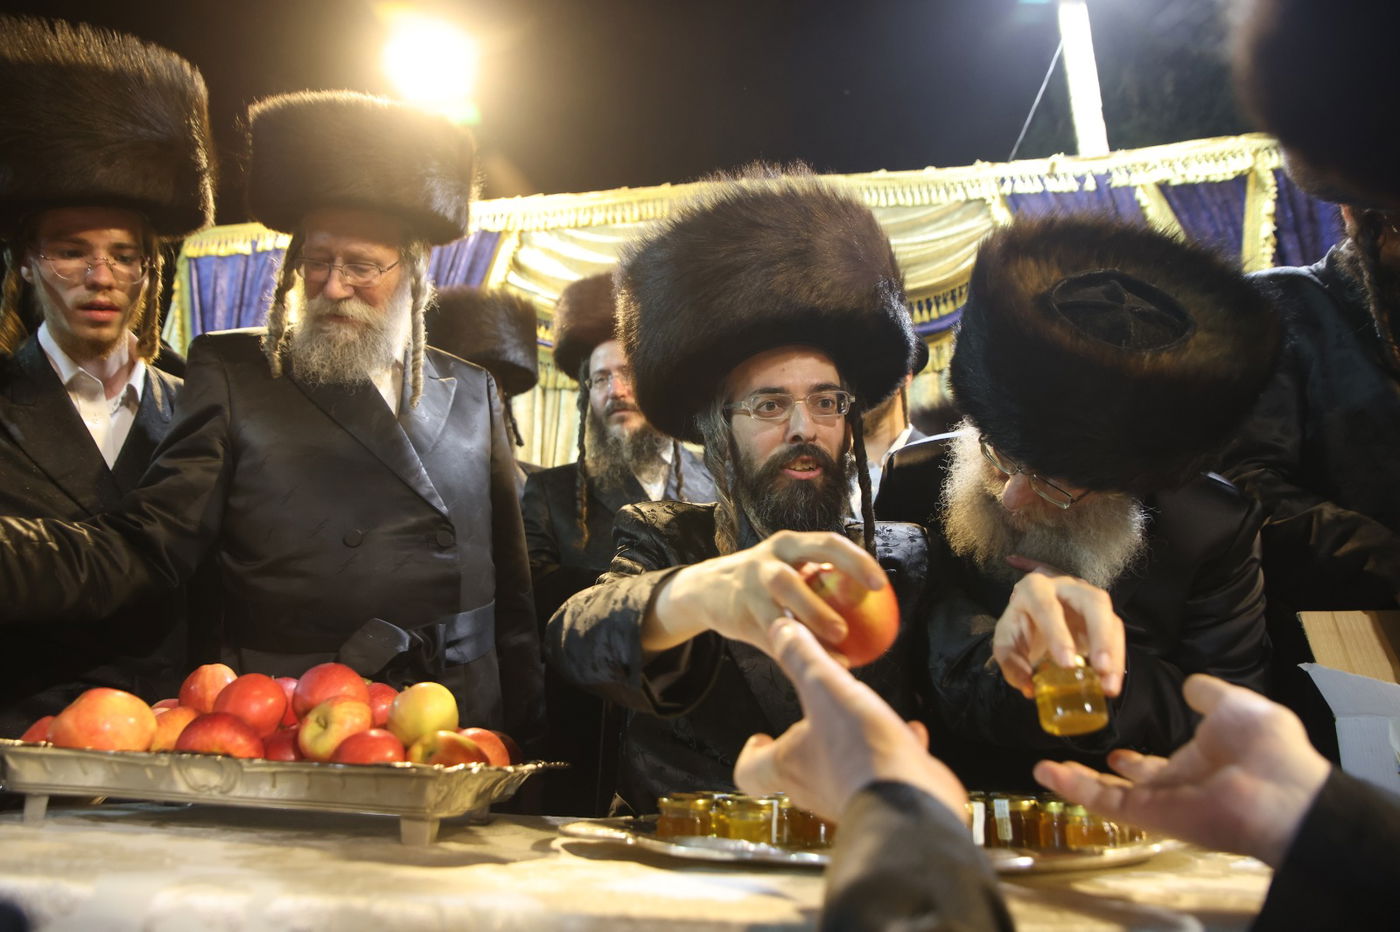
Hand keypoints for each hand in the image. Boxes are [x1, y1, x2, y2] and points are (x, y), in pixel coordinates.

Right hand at [644, 530, 886, 655]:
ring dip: (807, 626)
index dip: (856, 561)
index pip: (827, 544)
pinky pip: (770, 636)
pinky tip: (815, 668)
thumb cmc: (767, 580)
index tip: (881, 584)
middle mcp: (767, 561)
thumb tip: (876, 611)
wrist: (709, 589)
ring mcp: (749, 588)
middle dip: (819, 605)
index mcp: (789, 545)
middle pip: (792, 578)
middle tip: (850, 628)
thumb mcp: (790, 568)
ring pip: (777, 609)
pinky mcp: (739, 615)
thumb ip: (824, 581)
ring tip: (836, 646)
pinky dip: (793, 652)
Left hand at [734, 618, 966, 822]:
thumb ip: (802, 657)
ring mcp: (850, 797)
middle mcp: (814, 788)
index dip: (751, 753)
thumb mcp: (825, 688)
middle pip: (796, 769)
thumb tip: (779, 628)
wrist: (913, 803)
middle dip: (805, 740)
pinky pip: (884, 771)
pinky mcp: (886, 798)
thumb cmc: (860, 750)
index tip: (760, 735)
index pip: (749, 772)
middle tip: (815, 715)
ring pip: (841, 769)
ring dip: (850, 743)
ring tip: (863, 717)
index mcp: (789, 765)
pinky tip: (909, 733)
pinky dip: (892, 751)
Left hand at [996, 558, 1124, 696]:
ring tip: (1109, 684)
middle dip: (1100, 636)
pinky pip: (1116, 634)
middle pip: (1093, 602)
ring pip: (1110, 617)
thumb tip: (1029, 688)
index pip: (1047, 605)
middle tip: (1101, 668)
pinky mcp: (1104, 616)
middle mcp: (1067, 588)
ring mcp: (1090, 600)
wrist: (1033, 617)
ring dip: (1113, 652)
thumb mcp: (1007, 643)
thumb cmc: (1021, 626)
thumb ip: (1012, 664)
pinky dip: (1117, 660)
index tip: (1067, 664)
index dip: (1058, 633)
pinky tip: (1111, 681)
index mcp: (1035, 589)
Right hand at [1033, 674, 1330, 865]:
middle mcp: (1177, 788)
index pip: (1157, 768)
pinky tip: (1048, 773)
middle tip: (1069, 764)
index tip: (1115, 753)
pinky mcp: (1151, 815)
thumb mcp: (1234, 705)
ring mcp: (1162, 804)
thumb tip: (1191, 684)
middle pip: (1126, 787)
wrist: (1280, 790)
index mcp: (1198, 764)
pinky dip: (1075, 789)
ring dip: (1074, 783)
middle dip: (1097, 778)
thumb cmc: (1266, 747)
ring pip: (1108, 796)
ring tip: (1042, 769)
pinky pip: (1107, 804)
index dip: (1134, 763)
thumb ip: (1208, 695)